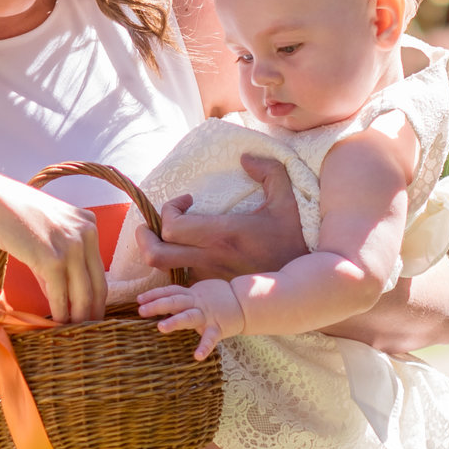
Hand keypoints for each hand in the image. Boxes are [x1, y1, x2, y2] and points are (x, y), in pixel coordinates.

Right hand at [0, 169, 107, 322]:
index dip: (97, 297)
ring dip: (78, 317)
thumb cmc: (14, 216)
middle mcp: (87, 233)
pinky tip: (55, 322)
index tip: (91, 314)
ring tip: (72, 331)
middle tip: (88, 330)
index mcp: (89, 224)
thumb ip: (59, 261)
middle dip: (93, 311)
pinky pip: (60, 294)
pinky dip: (59, 312)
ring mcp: (72, 245)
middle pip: (97, 284)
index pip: (99, 270)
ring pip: (82, 293)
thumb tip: (62, 297)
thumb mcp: (47, 234)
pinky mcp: (53, 258)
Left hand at [138, 278, 245, 360]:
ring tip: (161, 328)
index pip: (170, 291)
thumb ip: (183, 296)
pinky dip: (204, 347)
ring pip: (189, 317)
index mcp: (191, 295)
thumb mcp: (199, 293)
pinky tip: (197, 357)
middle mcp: (197, 304)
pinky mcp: (218, 328)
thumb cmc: (217, 298)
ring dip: (175, 321)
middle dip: (158, 305)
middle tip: (141, 311)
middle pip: (175, 301)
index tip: (139, 299)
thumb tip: (161, 300)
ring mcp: (207, 316)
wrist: (245, 303)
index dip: (155, 294)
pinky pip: (210, 339)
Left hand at [140, 156, 304, 281]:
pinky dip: (176, 268)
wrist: (304, 282)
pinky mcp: (214, 290)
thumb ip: (269, 172)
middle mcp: (210, 259)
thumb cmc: (293, 238)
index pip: (173, 227)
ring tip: (168, 238)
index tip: (186, 201)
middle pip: (156, 256)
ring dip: (160, 253)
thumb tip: (246, 158)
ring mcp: (210, 278)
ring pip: (166, 272)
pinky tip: (186, 255)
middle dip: (145, 238)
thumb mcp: (287, 199)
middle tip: (153, 225)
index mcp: (223, 234)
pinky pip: (182, 282)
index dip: (168, 210)